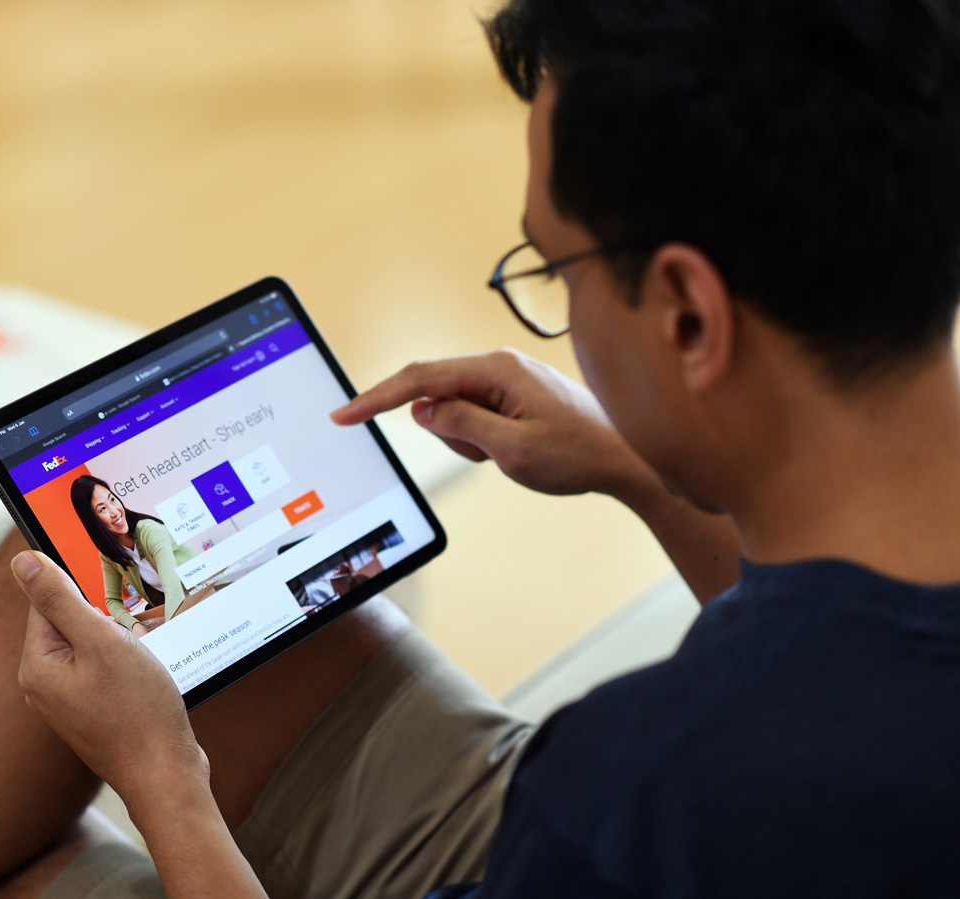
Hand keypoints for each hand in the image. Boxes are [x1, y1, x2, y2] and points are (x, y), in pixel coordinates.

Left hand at [12, 551, 206, 801]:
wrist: (166, 775)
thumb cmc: (137, 711)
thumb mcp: (100, 641)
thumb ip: (60, 598)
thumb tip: (21, 561)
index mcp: (37, 666)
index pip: (47, 600)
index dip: (85, 592)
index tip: (113, 604)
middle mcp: (44, 685)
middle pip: (70, 621)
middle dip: (105, 620)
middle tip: (131, 640)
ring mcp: (68, 700)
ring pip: (92, 645)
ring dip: (119, 643)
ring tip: (139, 664)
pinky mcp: (91, 710)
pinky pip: (103, 668)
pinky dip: (125, 664)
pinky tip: (144, 679)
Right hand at [332, 349, 650, 497]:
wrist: (628, 458)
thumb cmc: (579, 454)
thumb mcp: (512, 450)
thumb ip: (460, 424)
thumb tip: (423, 409)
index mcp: (496, 369)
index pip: (420, 379)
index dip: (376, 398)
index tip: (344, 414)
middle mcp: (498, 365)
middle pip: (436, 394)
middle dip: (447, 431)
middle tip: (490, 454)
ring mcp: (506, 378)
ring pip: (453, 410)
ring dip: (468, 440)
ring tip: (511, 454)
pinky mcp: (512, 393)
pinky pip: (474, 416)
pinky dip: (481, 439)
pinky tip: (516, 449)